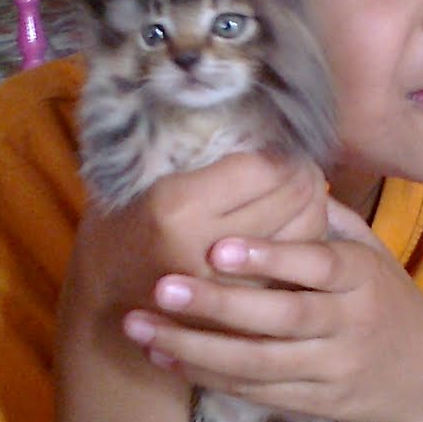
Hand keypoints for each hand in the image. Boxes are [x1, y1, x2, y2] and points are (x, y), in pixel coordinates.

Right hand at [64, 150, 328, 327]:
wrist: (108, 306)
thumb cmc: (121, 228)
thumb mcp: (138, 177)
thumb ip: (189, 146)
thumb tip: (251, 110)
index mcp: (177, 207)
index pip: (265, 166)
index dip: (282, 147)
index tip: (281, 138)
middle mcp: (210, 250)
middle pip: (297, 195)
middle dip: (304, 170)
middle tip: (297, 160)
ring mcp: (235, 288)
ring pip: (311, 230)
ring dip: (313, 204)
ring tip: (300, 189)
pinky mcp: (251, 311)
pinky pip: (302, 267)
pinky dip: (306, 240)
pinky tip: (294, 226)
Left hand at [120, 195, 422, 421]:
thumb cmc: (387, 300)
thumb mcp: (372, 253)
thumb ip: (326, 219)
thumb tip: (278, 168)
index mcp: (363, 278)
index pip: (318, 265)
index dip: (270, 257)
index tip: (218, 247)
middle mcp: (350, 324)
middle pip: (282, 317)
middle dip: (218, 304)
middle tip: (161, 286)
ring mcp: (332, 368)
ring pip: (259, 364)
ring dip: (196, 347)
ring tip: (142, 328)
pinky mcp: (316, 404)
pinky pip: (257, 393)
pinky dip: (209, 378)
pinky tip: (166, 360)